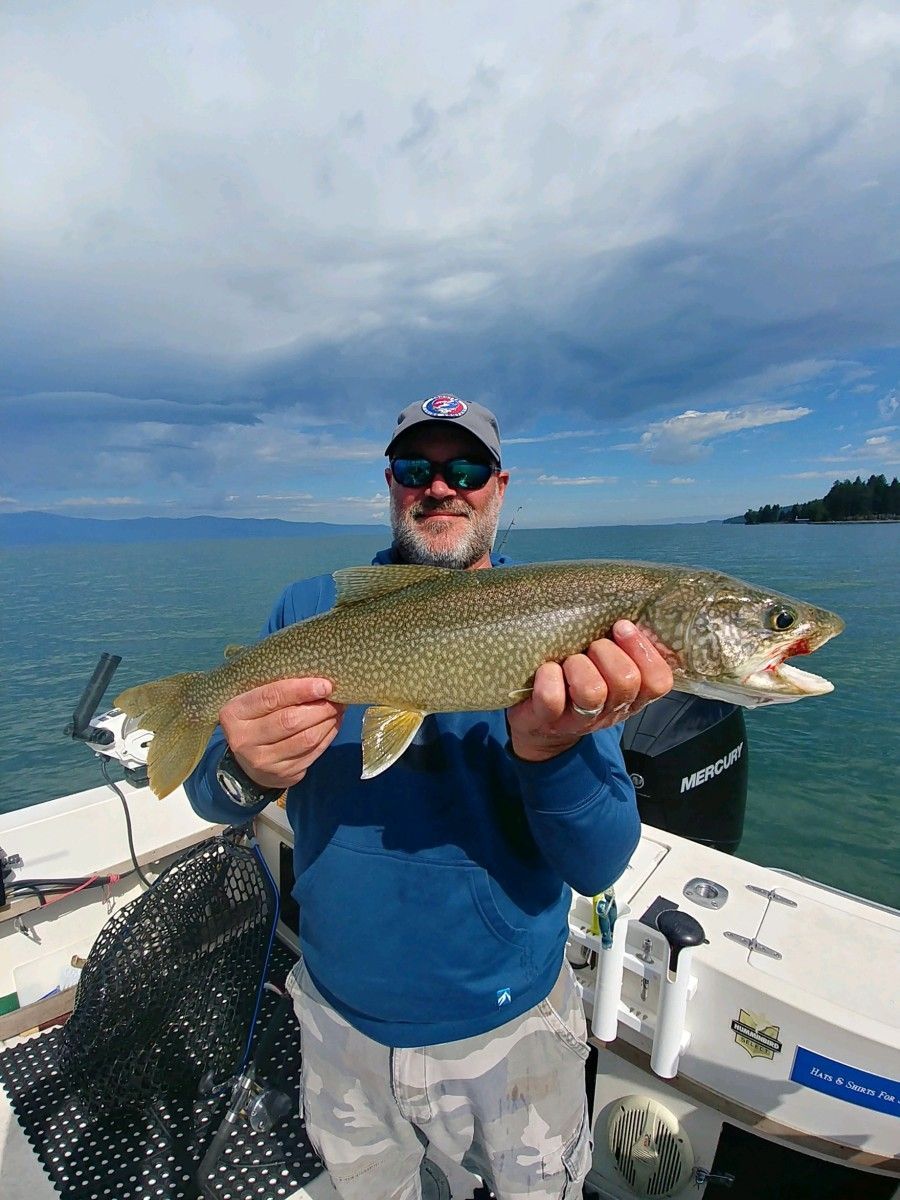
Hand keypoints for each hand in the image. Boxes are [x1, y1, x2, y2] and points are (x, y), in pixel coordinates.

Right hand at [218, 677, 343, 789]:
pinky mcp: (282, 774)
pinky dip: (328, 736)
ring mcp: (263, 761)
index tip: (325, 685)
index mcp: (234, 714)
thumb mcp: (253, 702)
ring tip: (337, 710)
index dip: (301, 690)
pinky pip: (313, 753)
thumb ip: (277, 690)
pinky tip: (332, 724)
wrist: (245, 761)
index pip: (271, 698)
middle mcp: (244, 740)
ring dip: (328, 722)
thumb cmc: (254, 719)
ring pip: (306, 739)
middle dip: (320, 707)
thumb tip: (319, 680)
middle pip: (291, 720)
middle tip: (336, 698)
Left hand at [507, 620, 673, 762]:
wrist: (541, 723)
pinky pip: (552, 699)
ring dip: (579, 665)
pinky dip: (549, 677)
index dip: (644, 651)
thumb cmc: (578, 680)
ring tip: (570, 660)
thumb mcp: (607, 665)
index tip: (621, 626)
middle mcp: (612, 710)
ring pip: (592, 692)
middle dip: (607, 652)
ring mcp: (580, 719)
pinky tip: (547, 669)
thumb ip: (623, 646)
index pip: (658, 681)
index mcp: (633, 696)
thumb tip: (631, 610)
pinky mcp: (548, 721)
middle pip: (626, 681)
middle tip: (592, 646)